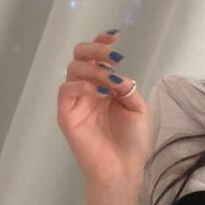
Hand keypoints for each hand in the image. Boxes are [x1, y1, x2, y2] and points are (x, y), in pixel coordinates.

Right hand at [58, 30, 151, 187]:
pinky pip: (66, 90)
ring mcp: (76, 102)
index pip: (98, 58)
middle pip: (80, 57)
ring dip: (93, 69)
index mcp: (105, 87)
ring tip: (110, 81)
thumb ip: (128, 88)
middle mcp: (89, 90)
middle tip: (111, 55)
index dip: (102, 42)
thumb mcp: (138, 110)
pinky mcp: (66, 115)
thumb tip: (116, 74)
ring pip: (73, 70)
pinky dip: (81, 85)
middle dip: (94, 49)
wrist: (122, 169)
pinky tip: (98, 92)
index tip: (115, 34)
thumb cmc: (132, 142)